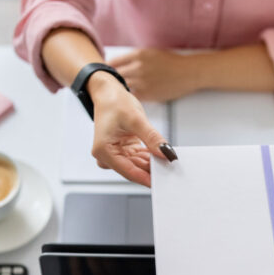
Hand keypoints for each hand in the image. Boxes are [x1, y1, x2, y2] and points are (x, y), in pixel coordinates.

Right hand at [88, 72, 170, 186]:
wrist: (108, 92)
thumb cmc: (114, 102)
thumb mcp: (136, 119)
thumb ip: (152, 138)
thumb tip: (165, 153)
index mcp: (104, 150)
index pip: (128, 171)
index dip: (146, 177)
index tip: (161, 182)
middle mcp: (106, 155)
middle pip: (133, 169)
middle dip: (151, 169)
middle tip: (169, 168)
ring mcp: (115, 153)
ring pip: (137, 165)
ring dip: (151, 162)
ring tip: (167, 160)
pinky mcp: (122, 150)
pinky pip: (138, 158)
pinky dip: (149, 156)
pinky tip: (159, 154)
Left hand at [110, 49, 199, 102]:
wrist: (188, 72)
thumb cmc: (170, 62)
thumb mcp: (150, 53)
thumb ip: (134, 59)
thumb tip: (117, 66)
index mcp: (138, 55)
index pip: (113, 62)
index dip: (107, 70)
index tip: (104, 74)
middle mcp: (138, 67)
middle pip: (115, 76)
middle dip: (110, 81)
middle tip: (105, 86)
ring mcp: (142, 81)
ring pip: (123, 87)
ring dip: (118, 91)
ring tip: (114, 95)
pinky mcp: (148, 94)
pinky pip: (132, 97)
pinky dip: (129, 99)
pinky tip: (127, 100)